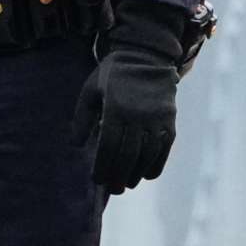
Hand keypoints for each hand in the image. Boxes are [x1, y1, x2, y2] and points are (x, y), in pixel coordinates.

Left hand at [71, 49, 178, 192]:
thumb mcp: (91, 90)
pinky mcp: (169, 120)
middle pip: (128, 154)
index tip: (97, 180)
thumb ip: (81, 118)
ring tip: (127, 184)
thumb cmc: (112, 76)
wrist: (146, 56)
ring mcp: (156, 118)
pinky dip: (156, 164)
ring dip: (137, 173)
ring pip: (147, 154)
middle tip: (113, 189)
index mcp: (115, 108)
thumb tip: (76, 145)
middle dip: (119, 175)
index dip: (103, 166)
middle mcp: (137, 115)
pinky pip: (164, 148)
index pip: (109, 146)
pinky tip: (147, 175)